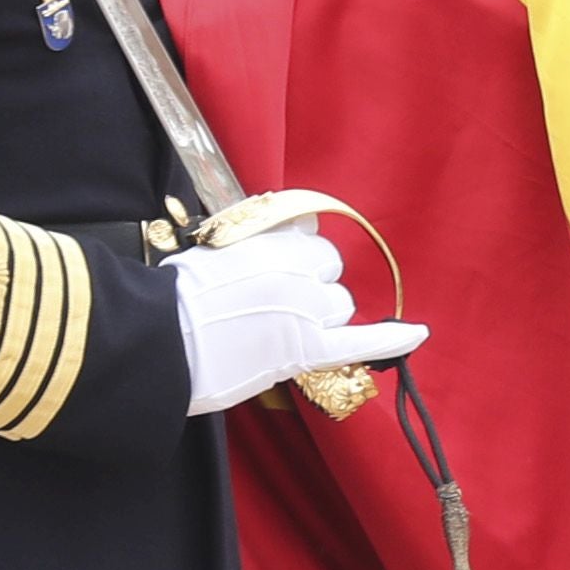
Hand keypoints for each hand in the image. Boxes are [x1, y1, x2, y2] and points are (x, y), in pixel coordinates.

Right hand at [174, 219, 424, 416]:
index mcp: (270, 242)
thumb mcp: (212, 248)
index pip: (313, 242)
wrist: (151, 341)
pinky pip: (360, 342)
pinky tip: (418, 332)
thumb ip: (258, 237)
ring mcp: (303, 310)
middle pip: (330, 276)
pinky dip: (392, 339)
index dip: (301, 263)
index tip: (283, 276)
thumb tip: (299, 220)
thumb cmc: (169, 299)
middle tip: (273, 311)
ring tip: (280, 335)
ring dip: (323, 320)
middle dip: (313, 291)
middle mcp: (295, 270)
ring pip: (340, 308)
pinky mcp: (303, 349)